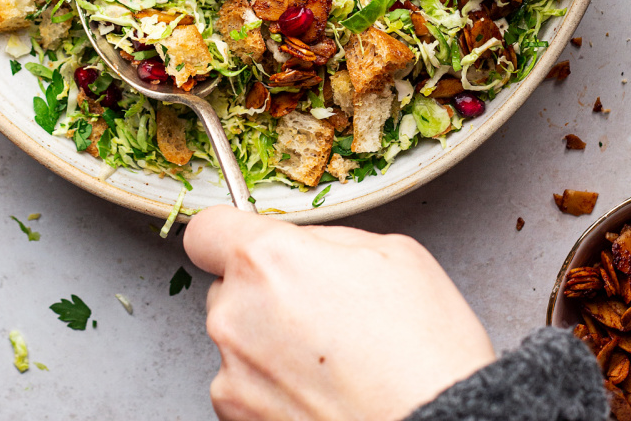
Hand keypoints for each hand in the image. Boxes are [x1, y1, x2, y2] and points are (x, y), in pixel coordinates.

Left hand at [184, 207, 493, 420]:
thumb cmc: (423, 353)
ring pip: (238, 339)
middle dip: (264, 292)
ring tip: (330, 360)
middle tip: (319, 310)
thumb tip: (304, 247)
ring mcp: (232, 375)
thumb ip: (327, 240)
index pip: (207, 230)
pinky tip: (321, 392)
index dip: (229, 235)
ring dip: (269, 342)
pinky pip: (244, 387)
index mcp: (266, 260)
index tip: (249, 245)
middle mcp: (235, 315)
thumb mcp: (392, 253)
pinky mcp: (237, 420)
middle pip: (228, 287)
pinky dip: (272, 388)